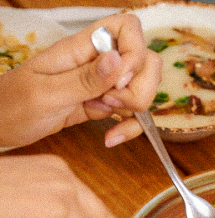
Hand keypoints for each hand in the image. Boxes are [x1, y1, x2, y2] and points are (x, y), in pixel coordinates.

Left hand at [0, 13, 161, 147]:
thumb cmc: (11, 106)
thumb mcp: (45, 94)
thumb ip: (84, 78)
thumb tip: (118, 59)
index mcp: (80, 48)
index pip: (127, 28)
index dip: (135, 52)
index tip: (120, 80)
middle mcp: (97, 62)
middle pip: (146, 60)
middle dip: (141, 87)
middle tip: (113, 103)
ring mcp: (103, 84)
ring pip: (144, 86)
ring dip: (137, 108)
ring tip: (109, 120)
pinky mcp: (104, 105)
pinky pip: (133, 113)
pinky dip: (130, 127)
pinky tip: (112, 137)